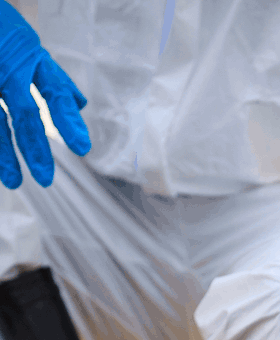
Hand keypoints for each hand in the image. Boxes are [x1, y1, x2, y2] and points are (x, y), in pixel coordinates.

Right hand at [0, 0, 89, 187]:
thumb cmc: (2, 29)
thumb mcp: (30, 48)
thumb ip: (53, 79)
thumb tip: (80, 104)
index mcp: (31, 56)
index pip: (55, 92)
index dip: (68, 121)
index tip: (83, 148)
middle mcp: (10, 66)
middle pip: (25, 112)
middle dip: (36, 147)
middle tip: (46, 179)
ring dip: (5, 153)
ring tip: (14, 182)